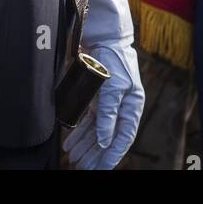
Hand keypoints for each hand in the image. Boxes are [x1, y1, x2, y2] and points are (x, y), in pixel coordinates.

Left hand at [63, 44, 144, 169]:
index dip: (113, 155)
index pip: (123, 138)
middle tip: (82, 167)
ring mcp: (106, 103)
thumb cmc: (114, 58)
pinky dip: (79, 132)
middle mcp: (120, 107)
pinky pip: (87, 120)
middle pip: (108, 138)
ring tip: (73, 158)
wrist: (103, 35)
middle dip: (95, 154)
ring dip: (84, 145)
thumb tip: (105, 141)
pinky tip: (70, 142)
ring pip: (95, 131)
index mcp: (132, 106)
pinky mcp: (94, 97)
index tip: (101, 168)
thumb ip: (109, 114)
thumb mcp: (114, 87)